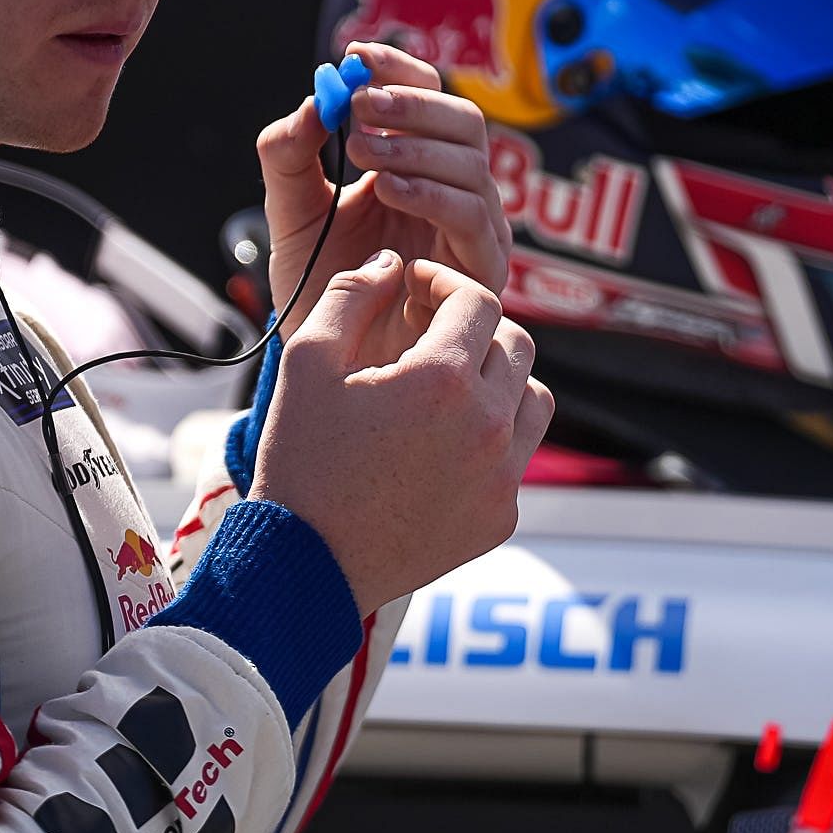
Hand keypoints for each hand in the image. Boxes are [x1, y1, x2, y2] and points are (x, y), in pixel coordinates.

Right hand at [251, 252, 553, 611]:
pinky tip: (442, 443)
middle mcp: (488, 425)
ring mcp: (502, 476)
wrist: (304, 567)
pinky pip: (517, 456)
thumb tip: (393, 264)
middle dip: (473, 327)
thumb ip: (353, 293)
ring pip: (533, 396)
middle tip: (429, 335)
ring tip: (448, 386)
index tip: (413, 290)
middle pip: (514, 342)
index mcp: (443, 379)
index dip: (443, 284)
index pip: (477, 300)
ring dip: (498, 379)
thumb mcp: (307, 361)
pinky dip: (492, 438)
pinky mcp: (502, 516)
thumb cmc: (300, 461)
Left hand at [255, 42, 510, 334]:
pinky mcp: (482, 270)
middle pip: (464, 121)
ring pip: (472, 162)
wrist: (332, 362)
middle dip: (411, 105)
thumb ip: (290, 154)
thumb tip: (316, 98)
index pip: (427, 97)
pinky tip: (388, 188)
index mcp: (416, 165)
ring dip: (415, 146)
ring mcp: (474, 230)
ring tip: (363, 151)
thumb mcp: (290, 211)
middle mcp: (454, 191)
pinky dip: (430, 192)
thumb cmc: (323, 289)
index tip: (356, 55)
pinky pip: (472, 215)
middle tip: (361, 108)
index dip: (397, 70)